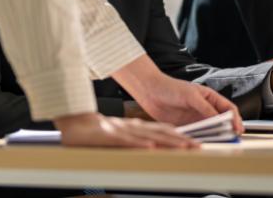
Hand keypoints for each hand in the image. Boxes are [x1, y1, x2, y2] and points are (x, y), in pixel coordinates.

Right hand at [53, 112, 196, 148]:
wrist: (75, 123)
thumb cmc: (97, 133)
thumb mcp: (122, 136)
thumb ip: (137, 141)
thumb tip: (154, 148)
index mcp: (136, 128)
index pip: (163, 132)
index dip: (180, 137)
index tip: (194, 144)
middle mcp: (133, 128)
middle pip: (161, 134)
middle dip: (181, 141)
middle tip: (198, 147)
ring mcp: (122, 131)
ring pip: (149, 137)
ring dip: (168, 142)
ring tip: (184, 147)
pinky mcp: (110, 136)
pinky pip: (127, 141)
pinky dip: (140, 144)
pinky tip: (151, 147)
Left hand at [113, 55, 242, 133]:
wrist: (151, 92)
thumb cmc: (172, 88)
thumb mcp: (191, 96)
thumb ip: (205, 107)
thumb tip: (219, 118)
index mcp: (210, 98)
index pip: (228, 109)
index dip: (235, 119)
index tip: (237, 128)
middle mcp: (205, 109)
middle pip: (222, 121)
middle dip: (228, 129)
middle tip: (232, 139)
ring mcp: (196, 118)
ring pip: (210, 129)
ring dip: (216, 136)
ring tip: (220, 143)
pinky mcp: (186, 126)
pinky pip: (197, 134)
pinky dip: (202, 139)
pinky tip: (204, 143)